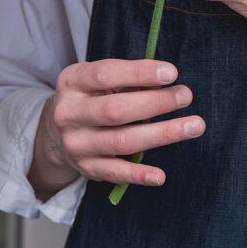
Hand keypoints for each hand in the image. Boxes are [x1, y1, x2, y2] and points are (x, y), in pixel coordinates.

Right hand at [27, 58, 205, 196]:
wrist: (52, 132)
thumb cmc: (88, 97)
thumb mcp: (94, 79)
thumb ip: (125, 77)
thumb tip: (166, 78)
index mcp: (72, 82)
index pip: (105, 75)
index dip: (139, 73)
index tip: (172, 72)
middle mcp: (69, 113)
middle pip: (115, 110)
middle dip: (156, 103)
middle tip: (185, 96)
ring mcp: (77, 144)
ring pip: (122, 141)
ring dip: (162, 134)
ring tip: (194, 125)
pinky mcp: (87, 168)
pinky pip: (115, 173)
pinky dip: (138, 175)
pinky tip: (160, 175)